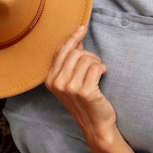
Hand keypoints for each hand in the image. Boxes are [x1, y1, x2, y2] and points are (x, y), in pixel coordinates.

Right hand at [45, 26, 139, 152]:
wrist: (96, 124)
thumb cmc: (85, 101)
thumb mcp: (72, 81)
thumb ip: (71, 62)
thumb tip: (76, 39)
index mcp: (50, 80)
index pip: (61, 51)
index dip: (72, 38)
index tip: (82, 28)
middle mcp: (57, 83)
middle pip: (74, 53)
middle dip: (88, 54)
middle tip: (96, 63)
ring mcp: (70, 88)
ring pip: (85, 58)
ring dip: (96, 62)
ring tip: (99, 71)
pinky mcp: (85, 91)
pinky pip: (96, 67)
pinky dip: (102, 68)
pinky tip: (103, 75)